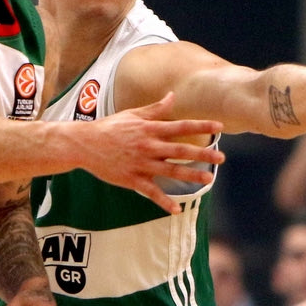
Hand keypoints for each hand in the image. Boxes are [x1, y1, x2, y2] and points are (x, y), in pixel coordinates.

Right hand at [79, 92, 224, 213]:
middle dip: (202, 153)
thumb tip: (172, 96)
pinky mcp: (132, 179)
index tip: (219, 126)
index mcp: (150, 129)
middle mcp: (148, 146)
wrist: (84, 144)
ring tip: (208, 179)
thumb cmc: (110, 127)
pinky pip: (151, 192)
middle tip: (221, 157)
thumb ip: (155, 109)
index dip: (201, 125)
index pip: (180, 126)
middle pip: (180, 150)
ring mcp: (141, 164)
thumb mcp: (132, 114)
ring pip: (170, 171)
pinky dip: (163, 202)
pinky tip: (176, 209)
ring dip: (190, 175)